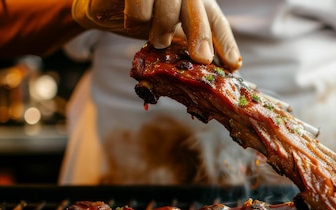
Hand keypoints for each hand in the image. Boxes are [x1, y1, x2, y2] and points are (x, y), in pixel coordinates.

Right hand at [71, 0, 240, 69]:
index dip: (226, 43)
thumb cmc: (143, 22)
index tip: (233, 65)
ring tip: (158, 41)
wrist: (102, 7)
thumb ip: (189, 50)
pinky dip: (138, 18)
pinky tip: (134, 23)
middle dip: (201, 35)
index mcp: (197, 3)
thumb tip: (214, 75)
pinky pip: (140, 2)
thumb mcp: (170, 37)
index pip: (216, 21)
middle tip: (201, 59)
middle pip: (197, 9)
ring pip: (169, 3)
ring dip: (163, 28)